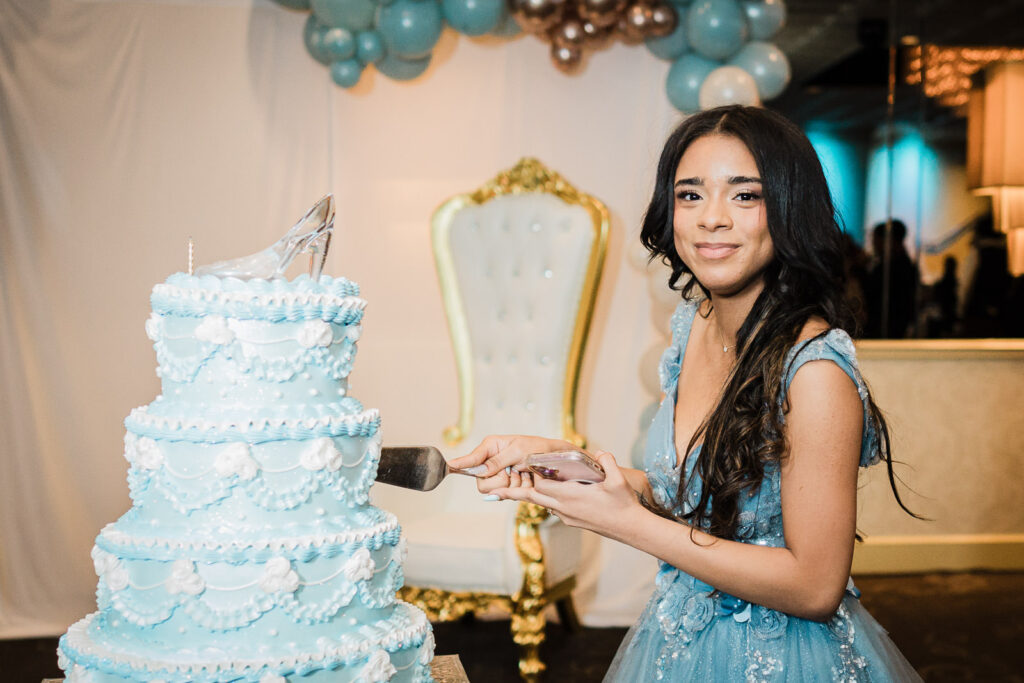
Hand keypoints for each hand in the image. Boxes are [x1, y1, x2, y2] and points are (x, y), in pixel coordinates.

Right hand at [449, 435, 574, 493]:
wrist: (558, 461)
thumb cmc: (539, 448)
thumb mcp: (518, 450)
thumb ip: (497, 461)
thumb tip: (480, 470)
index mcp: (491, 446)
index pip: (472, 458)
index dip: (460, 464)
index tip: (448, 466)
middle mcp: (492, 461)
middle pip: (480, 480)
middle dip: (498, 479)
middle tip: (513, 471)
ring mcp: (500, 475)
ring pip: (492, 489)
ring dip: (512, 483)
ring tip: (523, 474)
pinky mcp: (509, 486)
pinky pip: (506, 494)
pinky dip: (519, 488)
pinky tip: (527, 480)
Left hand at [487, 451, 644, 540]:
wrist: (630, 528)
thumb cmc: (624, 505)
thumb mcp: (618, 481)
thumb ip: (609, 464)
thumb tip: (602, 452)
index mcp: (570, 497)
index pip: (540, 485)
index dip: (529, 475)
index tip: (518, 466)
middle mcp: (564, 508)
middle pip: (533, 497)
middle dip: (517, 489)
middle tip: (495, 486)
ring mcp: (567, 516)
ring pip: (541, 503)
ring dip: (529, 493)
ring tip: (513, 486)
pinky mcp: (571, 520)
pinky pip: (551, 507)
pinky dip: (543, 499)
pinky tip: (543, 491)